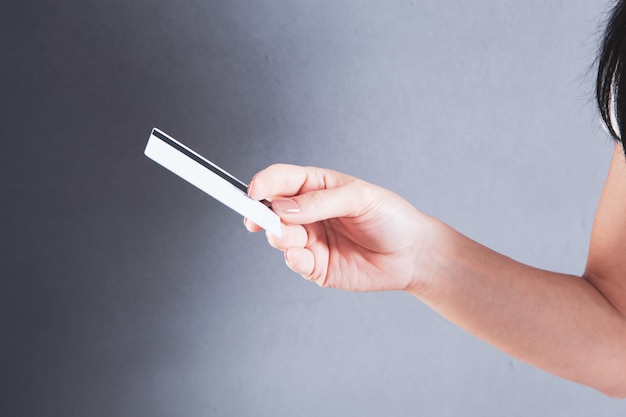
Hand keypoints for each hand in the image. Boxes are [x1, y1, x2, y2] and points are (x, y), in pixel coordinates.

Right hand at [245, 164, 435, 292]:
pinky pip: (294, 262)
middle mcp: (308, 213)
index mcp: (316, 187)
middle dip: (265, 216)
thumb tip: (282, 208)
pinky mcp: (316, 266)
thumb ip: (320, 202)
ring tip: (294, 238)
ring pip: (279, 237)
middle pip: (271, 210)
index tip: (253, 193)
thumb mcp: (359, 198)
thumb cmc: (391, 217)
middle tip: (268, 221)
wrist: (413, 255)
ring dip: (280, 238)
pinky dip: (293, 260)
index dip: (262, 184)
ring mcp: (310, 240)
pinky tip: (302, 256)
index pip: (280, 180)